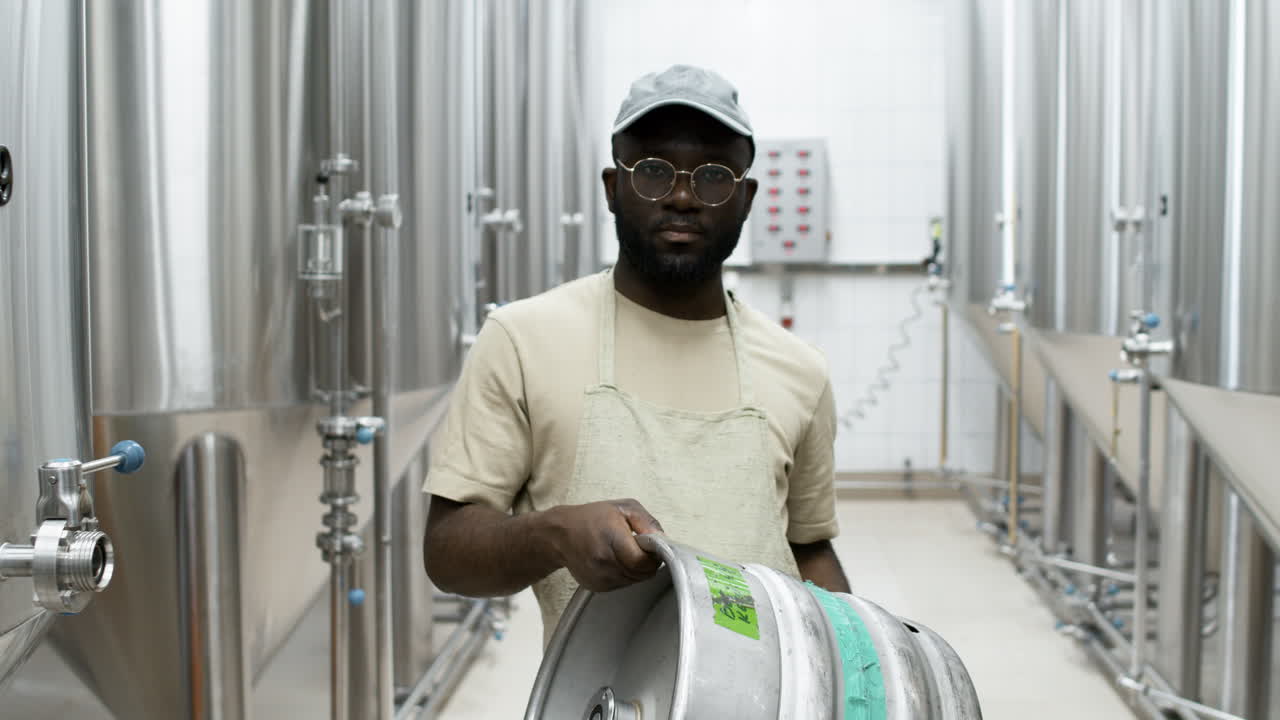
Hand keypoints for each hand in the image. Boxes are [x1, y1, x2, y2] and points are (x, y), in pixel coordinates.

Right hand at [547, 499, 663, 591]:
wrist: (559, 534)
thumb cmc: (592, 518)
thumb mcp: (623, 508)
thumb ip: (647, 522)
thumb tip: (663, 540)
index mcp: (611, 539)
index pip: (642, 562)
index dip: (653, 557)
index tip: (652, 548)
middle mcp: (604, 562)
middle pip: (640, 574)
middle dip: (646, 564)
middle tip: (640, 549)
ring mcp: (599, 577)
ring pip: (633, 581)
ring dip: (635, 570)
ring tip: (625, 553)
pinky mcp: (596, 587)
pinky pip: (622, 585)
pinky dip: (624, 575)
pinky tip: (615, 561)